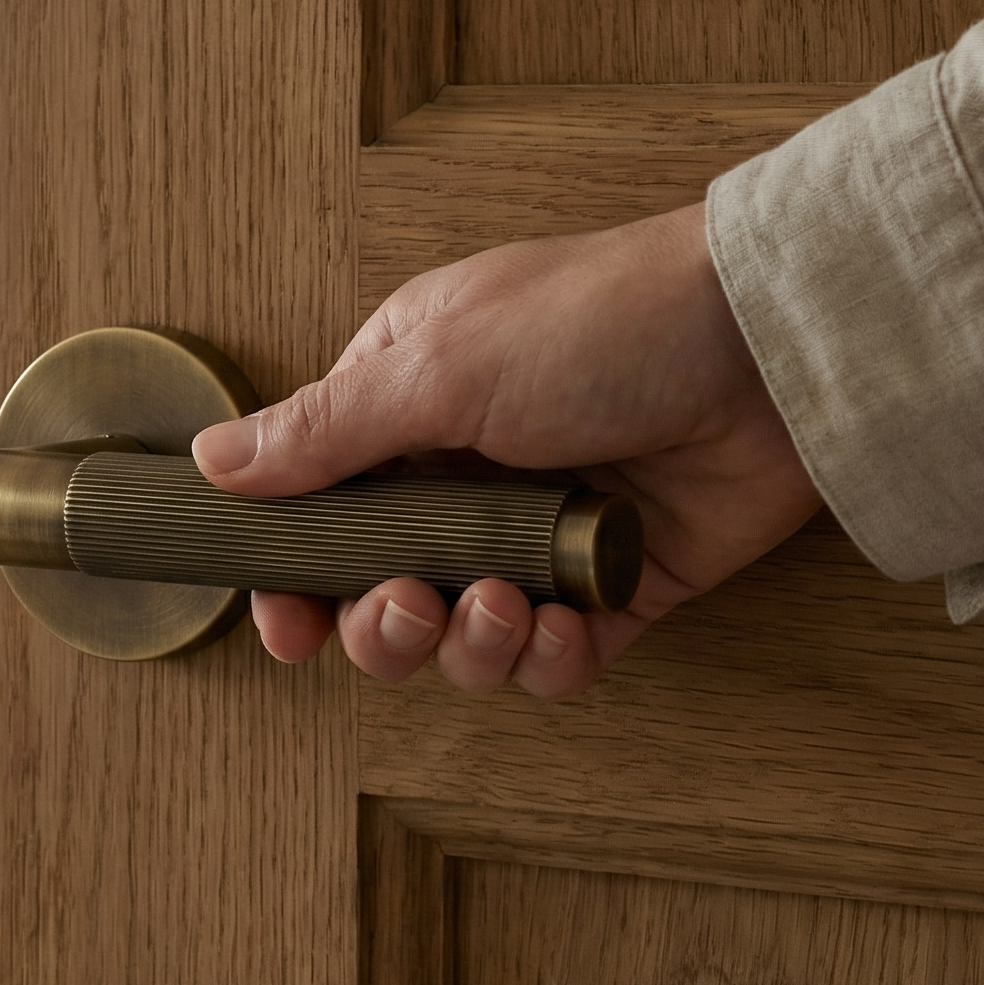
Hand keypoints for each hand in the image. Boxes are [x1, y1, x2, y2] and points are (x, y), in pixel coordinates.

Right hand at [190, 202, 820, 696]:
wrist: (773, 348)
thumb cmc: (600, 324)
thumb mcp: (438, 367)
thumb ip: (322, 433)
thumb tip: (210, 462)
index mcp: (403, 411)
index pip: (315, 517)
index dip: (291, 582)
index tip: (286, 620)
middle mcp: (461, 479)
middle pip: (377, 596)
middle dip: (381, 625)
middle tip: (408, 604)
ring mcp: (537, 537)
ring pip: (461, 641)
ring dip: (466, 646)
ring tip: (499, 605)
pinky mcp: (612, 586)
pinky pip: (553, 659)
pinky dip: (546, 660)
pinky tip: (558, 628)